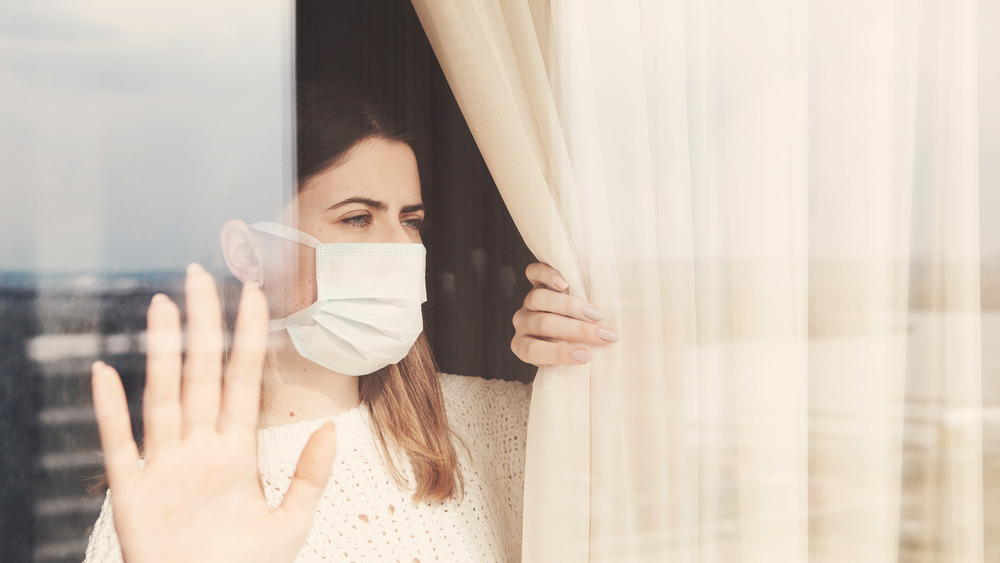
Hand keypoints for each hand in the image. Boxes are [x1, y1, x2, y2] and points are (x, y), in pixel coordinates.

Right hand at [91, 263, 336, 562]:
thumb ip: (310, 476)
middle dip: (202, 325)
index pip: (242, 380)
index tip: (255, 294)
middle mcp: (198, 450)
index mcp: (235, 453)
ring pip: (164, 397)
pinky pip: (119, 446)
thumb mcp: (290, 523)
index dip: (248, 338)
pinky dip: (111, 412)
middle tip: (199, 274)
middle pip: (201, 375)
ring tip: (162, 306)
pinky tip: (105, 373)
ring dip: (162, 352)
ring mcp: (164, 467)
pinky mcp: (133, 495)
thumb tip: (331, 428)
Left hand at [511, 263, 619, 365]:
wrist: (571, 321)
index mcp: (522, 346)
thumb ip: (575, 355)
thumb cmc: (573, 346)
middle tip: (604, 335)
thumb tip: (599, 354)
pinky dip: (547, 276)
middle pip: (544, 324)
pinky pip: (533, 273)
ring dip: (570, 307)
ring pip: (539, 299)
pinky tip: (565, 282)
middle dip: (577, 330)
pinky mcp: (535, 282)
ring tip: (596, 314)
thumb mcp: (570, 356)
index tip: (588, 356)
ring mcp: (527, 302)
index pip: (534, 351)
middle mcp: (522, 323)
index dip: (560, 354)